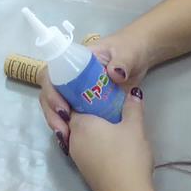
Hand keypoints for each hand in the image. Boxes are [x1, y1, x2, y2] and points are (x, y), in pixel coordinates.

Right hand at [39, 32, 155, 145]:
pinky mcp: (86, 104)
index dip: (51, 92)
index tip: (63, 109)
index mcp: (75, 62)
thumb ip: (122, 61)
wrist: (139, 57)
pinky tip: (72, 141)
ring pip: (57, 107)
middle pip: (50, 93)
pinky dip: (69, 128)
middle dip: (51, 113)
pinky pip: (72, 116)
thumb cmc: (130, 49)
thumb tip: (114, 73)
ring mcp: (77, 91)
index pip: (52, 74)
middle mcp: (71, 77)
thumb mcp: (128, 52)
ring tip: (66, 138)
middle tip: (63, 129)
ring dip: (57, 123)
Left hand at [68, 89, 152, 190]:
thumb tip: (133, 92)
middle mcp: (72, 139)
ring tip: (109, 121)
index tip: (97, 90)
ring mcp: (76, 156)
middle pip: (74, 119)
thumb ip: (132, 106)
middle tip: (106, 103)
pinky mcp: (83, 170)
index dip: (83, 95)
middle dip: (87, 111)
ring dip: (90, 128)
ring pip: (79, 135)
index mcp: (80, 124)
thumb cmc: (128, 156)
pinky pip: (83, 148)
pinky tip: (107, 142)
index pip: (72, 103)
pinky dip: (92, 142)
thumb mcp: (135, 127)